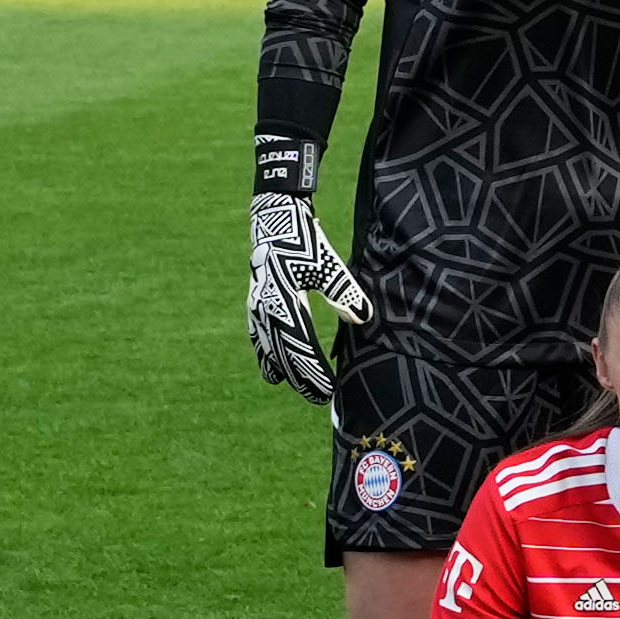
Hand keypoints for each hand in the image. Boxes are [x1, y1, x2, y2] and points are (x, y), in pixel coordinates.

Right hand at [246, 140, 370, 403]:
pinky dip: (264, 354)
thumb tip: (364, 318)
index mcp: (282, 300)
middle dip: (300, 376)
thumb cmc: (304, 242)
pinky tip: (270, 369)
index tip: (329, 388)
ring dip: (282, 368)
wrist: (275, 220)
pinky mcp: (255, 301)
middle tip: (319, 398)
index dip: (313, 370)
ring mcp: (256, 305)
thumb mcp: (328, 264)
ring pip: (267, 347)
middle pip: (282, 353)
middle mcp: (265, 307)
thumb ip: (344, 291)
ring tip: (294, 387)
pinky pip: (257, 335)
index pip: (299, 345)